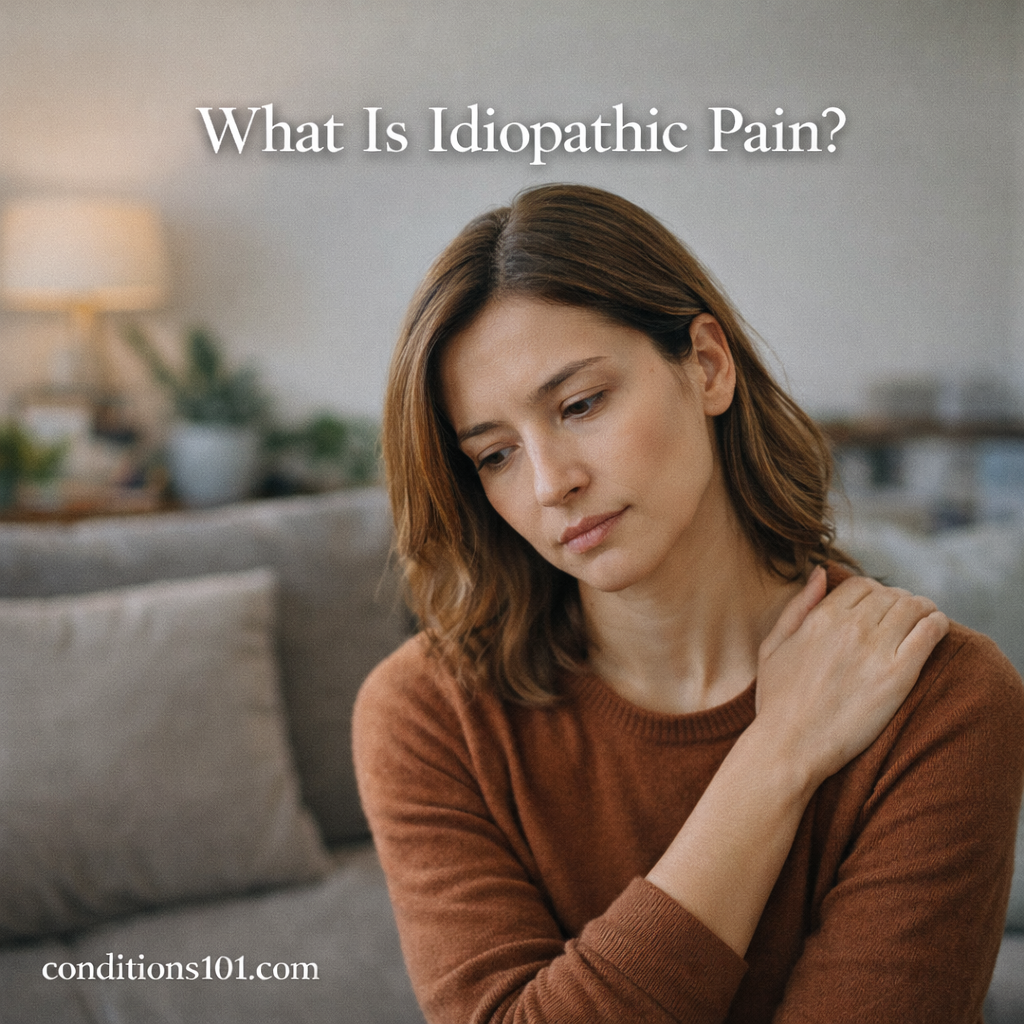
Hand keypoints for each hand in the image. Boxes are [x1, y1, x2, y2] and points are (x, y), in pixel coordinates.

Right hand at [752, 567, 949, 788]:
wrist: (790, 745)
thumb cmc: (777, 701)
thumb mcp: (772, 646)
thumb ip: (797, 606)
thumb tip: (819, 572)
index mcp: (820, 618)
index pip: (861, 586)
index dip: (873, 593)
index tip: (878, 608)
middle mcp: (849, 627)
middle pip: (889, 595)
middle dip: (898, 601)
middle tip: (904, 616)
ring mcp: (875, 650)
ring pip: (913, 607)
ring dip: (922, 608)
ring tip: (925, 619)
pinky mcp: (897, 676)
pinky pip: (929, 632)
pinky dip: (937, 624)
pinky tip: (936, 629)